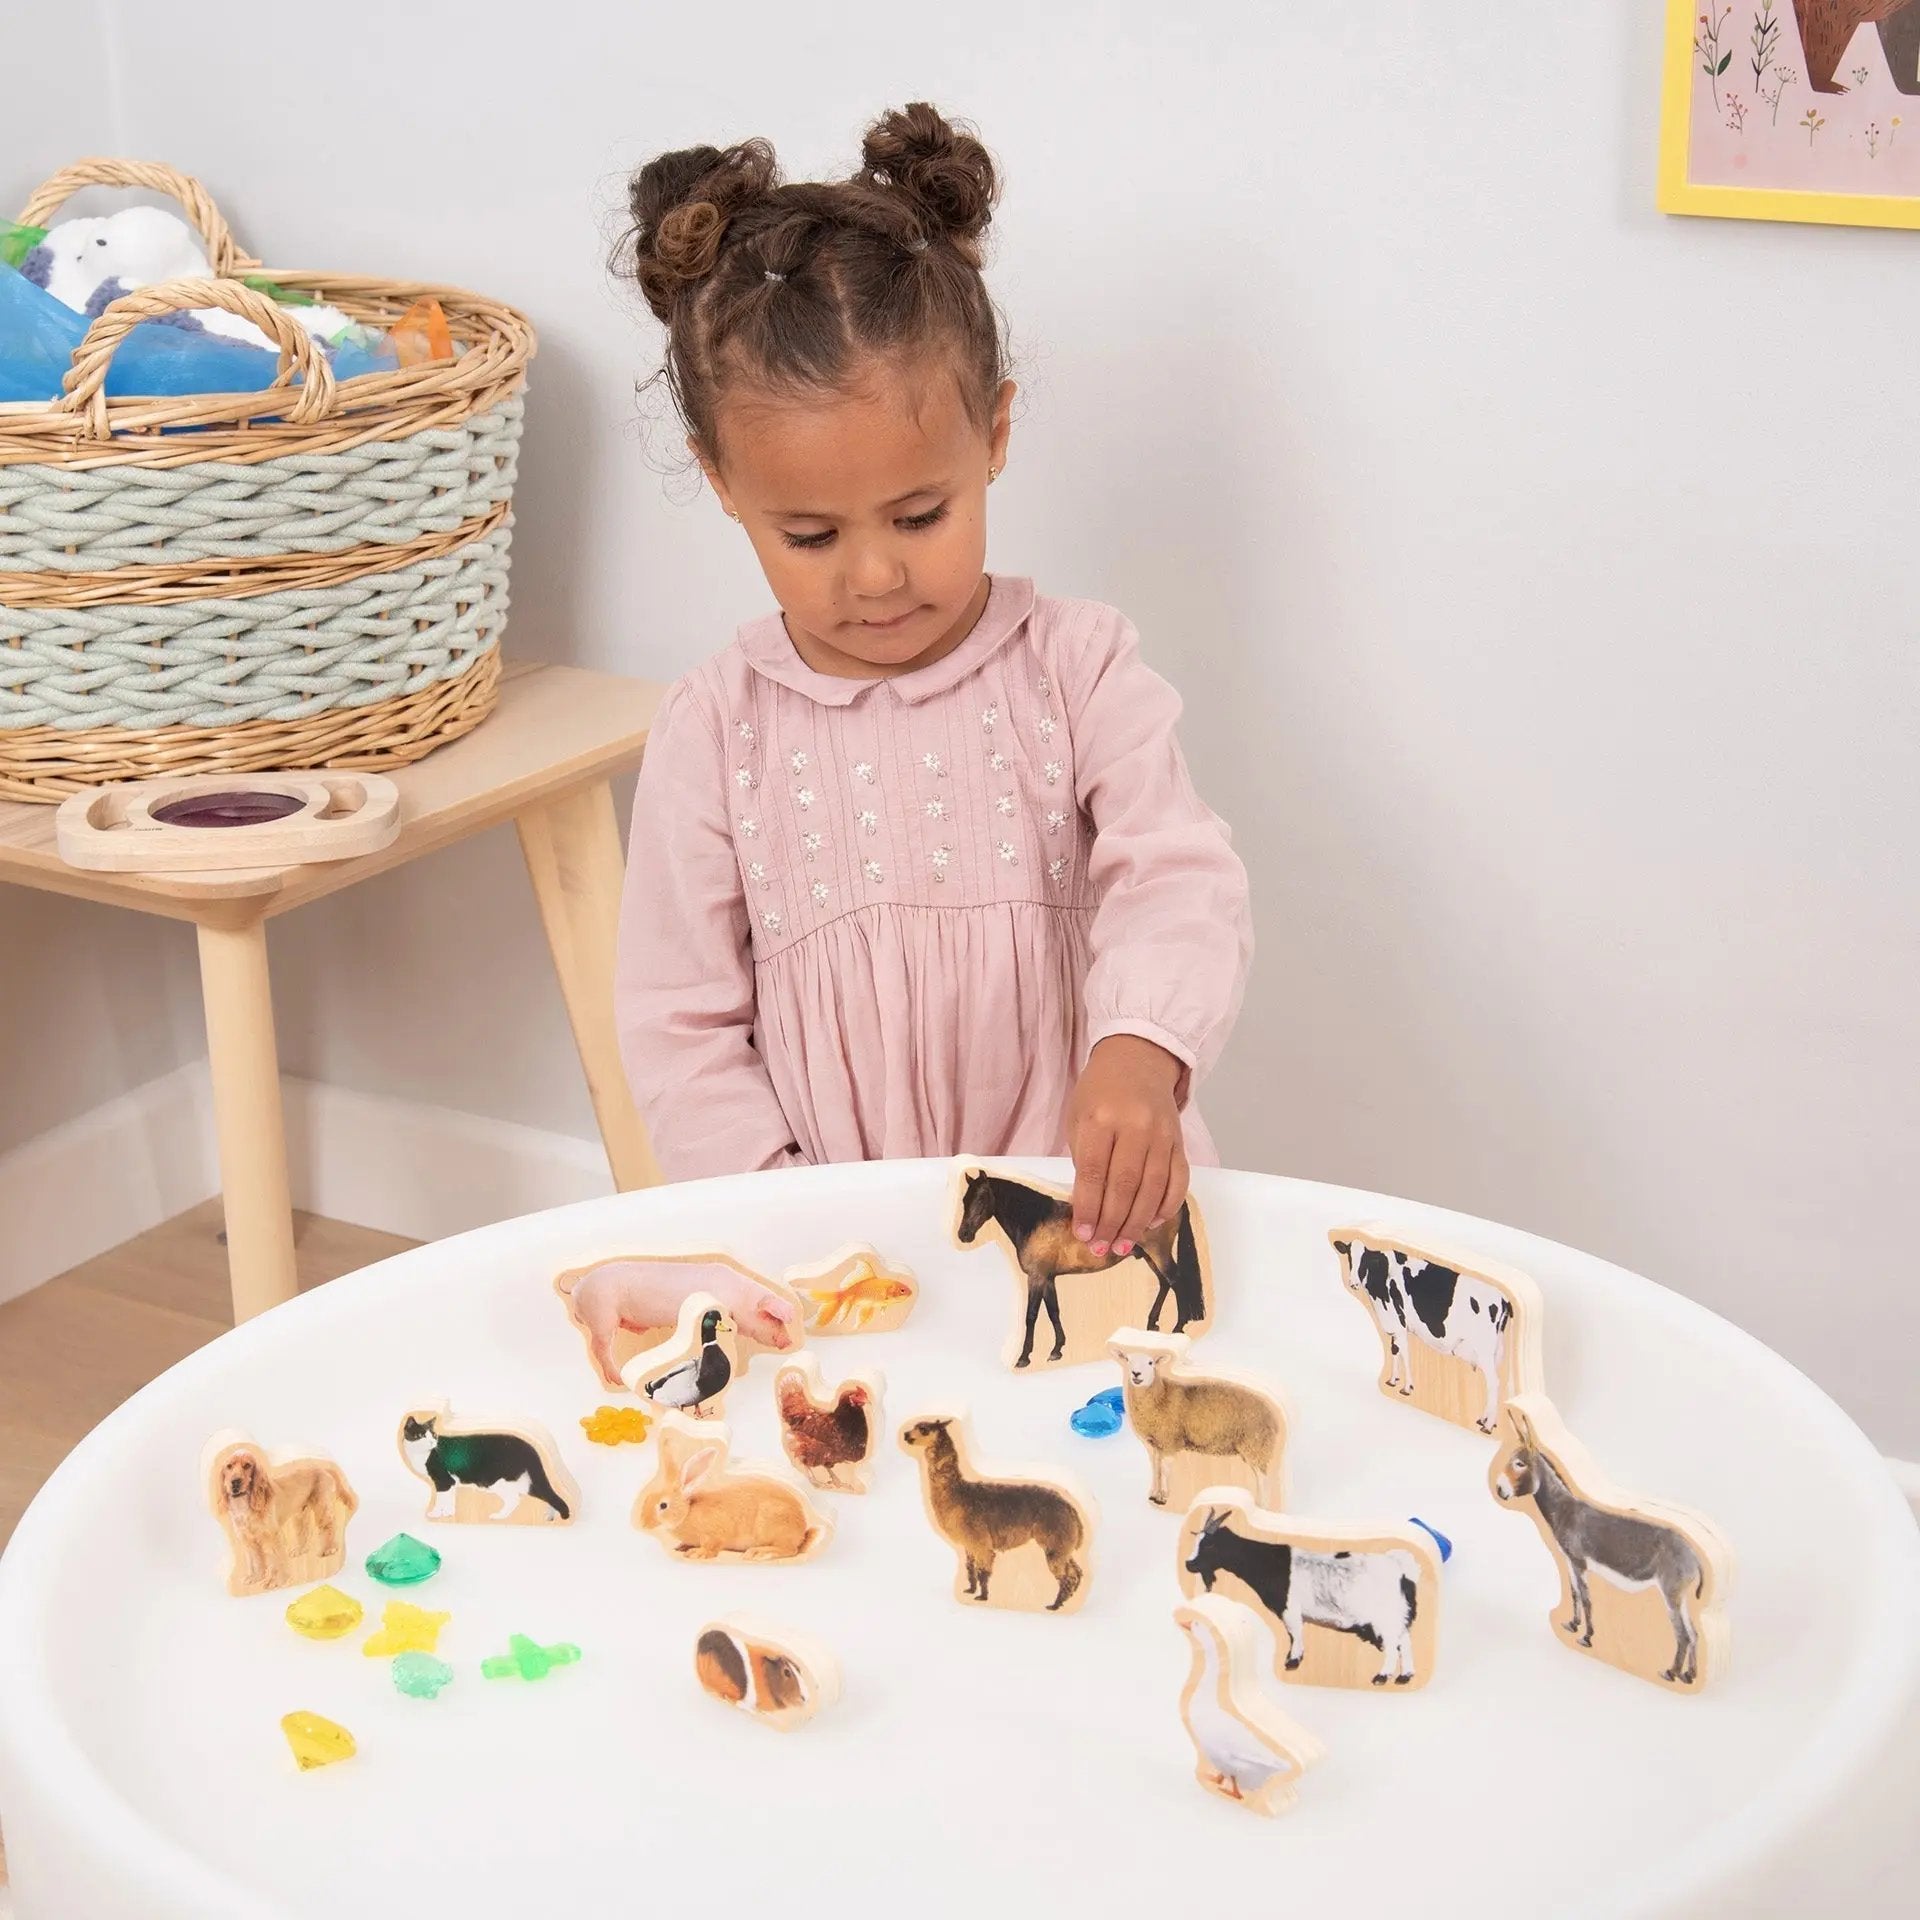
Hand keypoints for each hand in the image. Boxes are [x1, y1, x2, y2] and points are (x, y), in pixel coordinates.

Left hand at [1064, 1034, 1189, 1258]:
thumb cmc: (1099, 1092)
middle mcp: (1135, 1127)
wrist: (1138, 1060)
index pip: (1093, 1173)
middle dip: (1112, 1223)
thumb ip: (1083, 1158)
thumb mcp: (1078, 1117)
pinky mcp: (1180, 1142)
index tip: (1082, 1234)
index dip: (1088, 1208)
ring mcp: (1162, 1135)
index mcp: (1101, 1119)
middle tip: (1102, 1248)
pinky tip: (1152, 1223)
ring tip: (1123, 1245)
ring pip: (1152, 1188)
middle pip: (1124, 1186)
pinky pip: (1178, 1181)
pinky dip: (1167, 1206)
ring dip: (1137, 1223)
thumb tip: (1089, 1207)